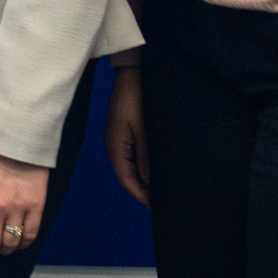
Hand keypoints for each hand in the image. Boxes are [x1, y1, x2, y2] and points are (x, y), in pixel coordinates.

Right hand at [104, 65, 149, 205]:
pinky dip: (144, 166)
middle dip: (143, 189)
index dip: (140, 194)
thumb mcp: (144, 129)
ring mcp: (118, 136)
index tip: (157, 207)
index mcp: (115, 145)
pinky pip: (133, 155)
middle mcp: (114, 143)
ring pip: (130, 166)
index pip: (125, 179)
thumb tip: (149, 182)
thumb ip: (146, 157)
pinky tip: (156, 169)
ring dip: (144, 178)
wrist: (134, 71)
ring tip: (162, 189)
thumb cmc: (138, 98)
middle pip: (127, 174)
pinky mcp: (125, 129)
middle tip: (164, 201)